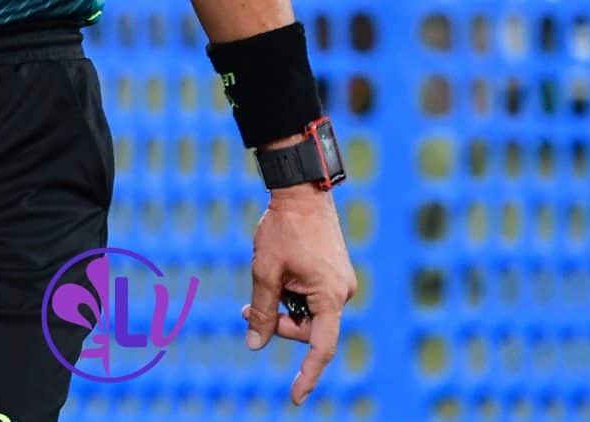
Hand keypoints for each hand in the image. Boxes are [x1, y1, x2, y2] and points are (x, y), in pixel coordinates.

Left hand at [240, 182, 356, 406]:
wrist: (302, 191)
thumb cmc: (284, 228)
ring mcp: (340, 282)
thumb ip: (263, 312)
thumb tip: (255, 345)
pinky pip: (313, 298)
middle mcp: (342, 292)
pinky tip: (277, 277)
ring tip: (259, 288)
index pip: (321, 347)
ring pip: (309, 314)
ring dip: (283, 308)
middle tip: (247, 310)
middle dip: (279, 324)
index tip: (295, 397)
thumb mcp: (265, 273)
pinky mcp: (334, 273)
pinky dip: (293, 295)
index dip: (308, 375)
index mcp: (330, 295)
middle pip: (309, 330)